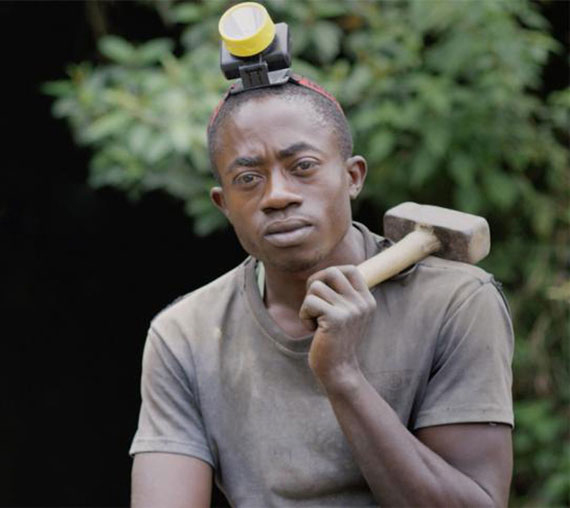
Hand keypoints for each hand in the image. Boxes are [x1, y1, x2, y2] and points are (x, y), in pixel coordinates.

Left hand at [299, 265, 375, 386]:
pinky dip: (304, 315)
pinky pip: (309, 302)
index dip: (330, 274)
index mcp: (367, 301)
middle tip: (312, 303)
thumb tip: (325, 273)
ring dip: (308, 303)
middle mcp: (362, 303)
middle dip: (315, 283)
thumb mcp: (346, 315)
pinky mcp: (336, 318)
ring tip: (315, 321)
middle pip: (332, 272)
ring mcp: (351, 310)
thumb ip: (342, 295)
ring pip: (316, 287)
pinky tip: (312, 330)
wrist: (339, 371)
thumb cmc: (336, 342)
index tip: (323, 291)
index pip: (350, 269)